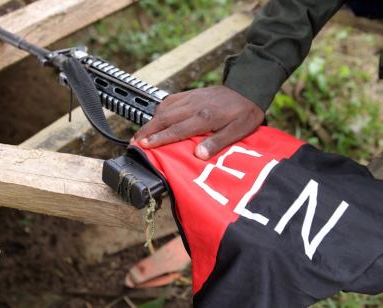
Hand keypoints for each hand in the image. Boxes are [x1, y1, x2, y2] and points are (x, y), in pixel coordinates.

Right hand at [134, 85, 264, 159]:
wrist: (248, 89)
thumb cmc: (245, 113)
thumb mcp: (238, 131)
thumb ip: (218, 142)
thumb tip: (198, 154)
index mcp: (205, 117)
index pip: (176, 130)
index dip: (159, 139)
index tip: (144, 145)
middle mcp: (194, 106)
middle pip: (164, 118)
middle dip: (147, 131)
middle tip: (134, 142)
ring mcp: (191, 98)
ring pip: (164, 108)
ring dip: (150, 121)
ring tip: (141, 134)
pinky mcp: (191, 93)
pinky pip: (170, 100)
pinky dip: (160, 109)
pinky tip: (156, 117)